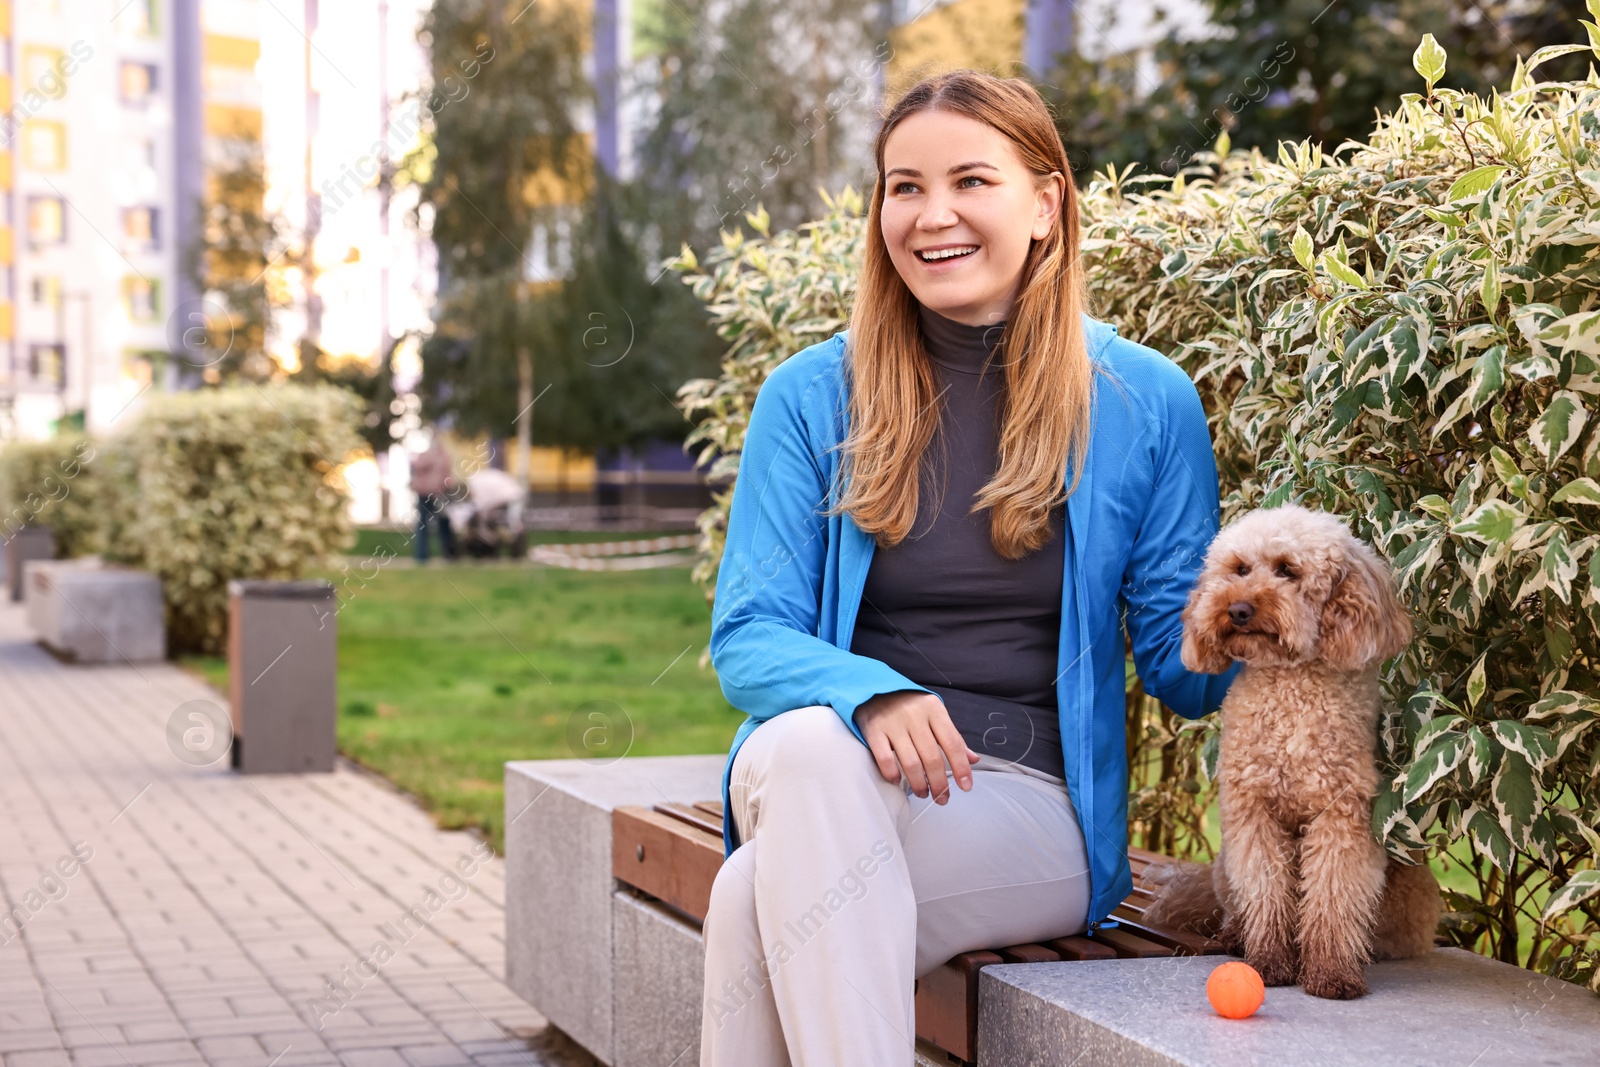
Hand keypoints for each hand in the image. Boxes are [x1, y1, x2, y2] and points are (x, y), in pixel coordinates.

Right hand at [854, 691, 978, 803]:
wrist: (874, 689)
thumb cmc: (908, 705)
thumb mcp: (934, 714)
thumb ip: (952, 736)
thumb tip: (972, 759)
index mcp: (933, 709)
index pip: (952, 743)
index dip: (961, 768)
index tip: (965, 786)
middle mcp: (914, 715)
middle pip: (932, 757)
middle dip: (940, 784)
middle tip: (942, 798)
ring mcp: (892, 723)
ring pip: (911, 763)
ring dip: (919, 784)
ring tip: (923, 793)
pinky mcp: (873, 730)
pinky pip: (885, 759)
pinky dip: (893, 774)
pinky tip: (898, 781)